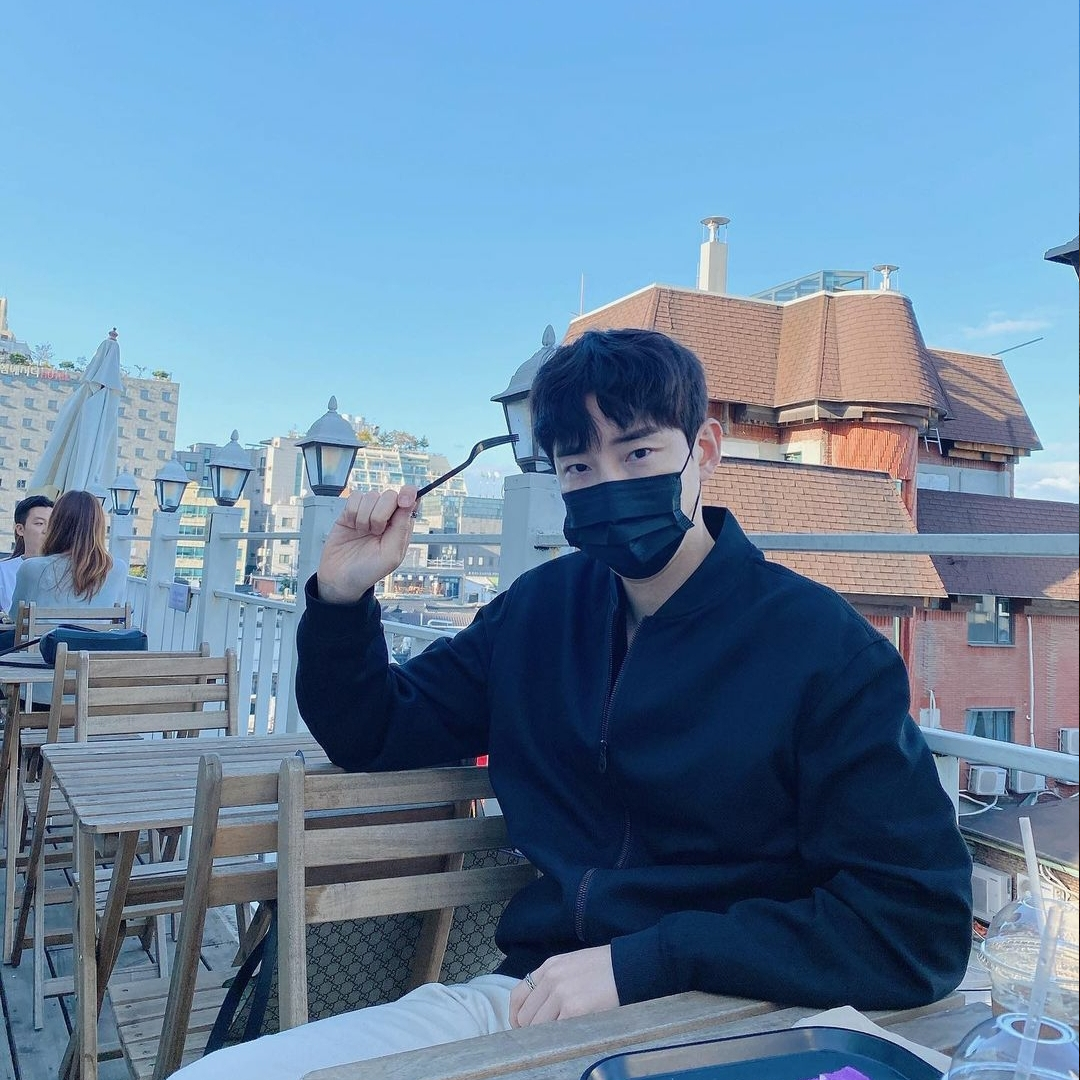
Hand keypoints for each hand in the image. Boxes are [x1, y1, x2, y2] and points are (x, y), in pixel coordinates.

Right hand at [316, 487, 416, 603]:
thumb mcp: (390, 555)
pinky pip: (354, 498)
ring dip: (365, 516)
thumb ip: (401, 529)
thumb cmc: (368, 571)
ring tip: (363, 532)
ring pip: (371, 496)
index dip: (409, 494)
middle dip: (382, 514)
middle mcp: (386, 517)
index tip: (404, 501)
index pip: (411, 500)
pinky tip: (352, 526)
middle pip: (390, 495)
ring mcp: (368, 513)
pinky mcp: (350, 512)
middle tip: (376, 532)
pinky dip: (353, 512)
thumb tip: (411, 504)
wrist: (339, 578)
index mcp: (401, 527)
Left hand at [508, 946, 617, 1027]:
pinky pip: (556, 1031)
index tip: (521, 1028)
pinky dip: (558, 1037)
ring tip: (558, 1037)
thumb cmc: (604, 968)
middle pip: (526, 1016)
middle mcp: (551, 979)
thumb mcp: (571, 964)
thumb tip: (540, 1007)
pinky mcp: (574, 1008)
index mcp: (548, 967)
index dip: (515, 1016)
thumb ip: (553, 981)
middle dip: (531, 1030)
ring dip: (545, 1036)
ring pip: (538, 1026)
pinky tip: (568, 1036)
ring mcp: (561, 994)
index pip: (517, 995)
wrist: (627, 966)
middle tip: (542, 1037)